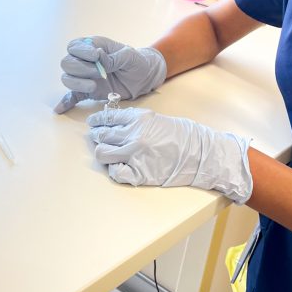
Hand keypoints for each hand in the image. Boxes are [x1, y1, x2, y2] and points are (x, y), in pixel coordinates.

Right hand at [55, 36, 166, 113]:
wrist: (144, 78)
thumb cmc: (137, 61)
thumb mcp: (129, 56)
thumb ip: (114, 57)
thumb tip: (99, 58)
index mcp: (93, 46)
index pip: (75, 46)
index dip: (81, 51)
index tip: (96, 57)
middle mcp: (85, 61)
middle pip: (67, 62)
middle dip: (80, 68)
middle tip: (99, 73)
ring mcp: (85, 77)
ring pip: (67, 78)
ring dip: (77, 83)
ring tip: (94, 86)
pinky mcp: (88, 92)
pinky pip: (73, 96)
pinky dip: (66, 102)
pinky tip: (60, 108)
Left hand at [87, 107, 252, 203]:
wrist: (199, 153)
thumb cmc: (181, 135)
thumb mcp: (156, 119)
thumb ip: (135, 121)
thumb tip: (114, 124)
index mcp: (138, 118)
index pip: (108, 118)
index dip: (97, 121)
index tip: (93, 123)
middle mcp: (133, 135)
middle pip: (101, 136)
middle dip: (97, 137)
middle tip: (98, 138)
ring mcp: (134, 155)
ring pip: (102, 154)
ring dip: (103, 153)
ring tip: (108, 153)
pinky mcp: (139, 173)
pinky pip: (115, 173)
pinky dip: (115, 170)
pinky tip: (120, 167)